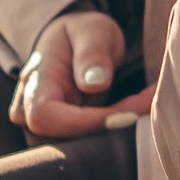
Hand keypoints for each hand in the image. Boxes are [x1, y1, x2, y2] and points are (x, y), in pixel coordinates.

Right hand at [15, 10, 152, 140]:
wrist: (74, 43)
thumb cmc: (82, 33)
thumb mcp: (92, 30)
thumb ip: (92, 52)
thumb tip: (96, 83)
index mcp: (36, 82)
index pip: (46, 117)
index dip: (86, 123)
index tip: (127, 115)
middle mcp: (31, 110)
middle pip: (62, 139)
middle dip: (108, 131)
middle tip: (148, 107)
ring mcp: (45, 127)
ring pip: (75, 149)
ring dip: (113, 136)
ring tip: (145, 108)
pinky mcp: (63, 135)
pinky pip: (85, 145)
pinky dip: (112, 135)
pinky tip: (136, 116)